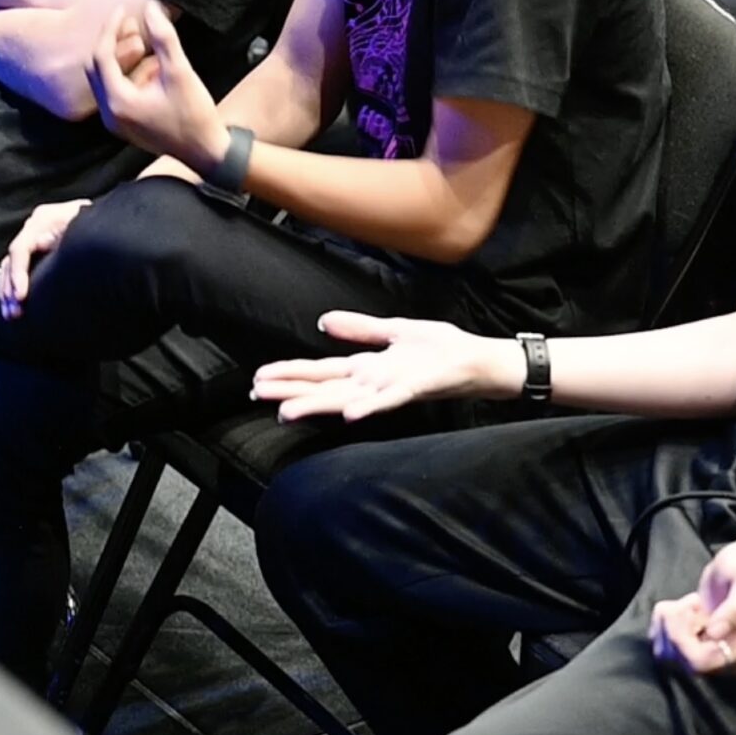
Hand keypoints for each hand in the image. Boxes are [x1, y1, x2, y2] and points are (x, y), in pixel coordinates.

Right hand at [0, 197, 91, 316]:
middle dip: (11, 289)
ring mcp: (31, 238)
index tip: (21, 295)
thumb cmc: (98, 225)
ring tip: (12, 314)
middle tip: (16, 311)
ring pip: (8, 268)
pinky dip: (10, 288)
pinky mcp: (33, 251)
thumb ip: (64, 238)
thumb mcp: (84, 229)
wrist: (107, 220)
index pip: (20, 248)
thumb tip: (42, 244)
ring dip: (8, 292)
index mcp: (44, 219)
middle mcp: (34, 228)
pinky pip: (13, 271)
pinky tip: (11, 305)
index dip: (18, 273)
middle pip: (11, 261)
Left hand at [85, 1, 224, 165]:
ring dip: (123, 59)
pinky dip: (130, 75)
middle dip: (113, 42)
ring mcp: (116, 122)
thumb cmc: (194, 115)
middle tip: (130, 23)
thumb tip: (151, 9)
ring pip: (108, 79)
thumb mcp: (180, 72)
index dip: (110, 29)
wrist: (207, 152)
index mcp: (118, 102)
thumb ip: (163, 39)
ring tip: (145, 43)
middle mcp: (110, 114)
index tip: (123, 10)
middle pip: (98, 68)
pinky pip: (118, 91)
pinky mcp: (126, 124)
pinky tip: (154, 67)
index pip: (101, 57)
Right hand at [250, 310, 518, 420]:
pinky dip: (370, 406)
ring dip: (318, 405)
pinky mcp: (415, 388)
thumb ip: (359, 329)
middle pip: (324, 386)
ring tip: (287, 411)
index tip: (259, 377)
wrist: (478, 361)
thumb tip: (324, 321)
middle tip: (257, 394)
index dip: (290, 373)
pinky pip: (389, 400)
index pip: (321, 371)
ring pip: (347, 398)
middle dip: (290, 390)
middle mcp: (373, 381)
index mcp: (367, 367)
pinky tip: (351, 413)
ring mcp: (392, 387)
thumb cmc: (440, 349)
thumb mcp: (394, 331)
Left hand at [649, 534, 735, 678]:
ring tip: (689, 602)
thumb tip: (714, 633)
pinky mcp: (698, 644)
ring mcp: (711, 652)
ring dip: (667, 625)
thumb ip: (735, 609)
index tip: (688, 607)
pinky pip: (667, 646)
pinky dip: (663, 625)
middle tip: (690, 600)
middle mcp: (728, 659)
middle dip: (675, 629)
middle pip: (682, 661)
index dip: (682, 639)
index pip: (700, 662)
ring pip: (670, 655)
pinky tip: (679, 606)